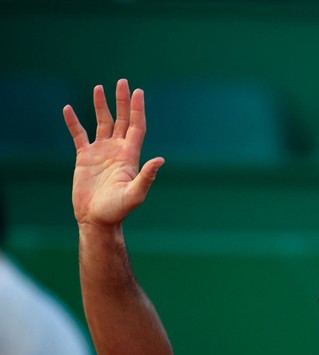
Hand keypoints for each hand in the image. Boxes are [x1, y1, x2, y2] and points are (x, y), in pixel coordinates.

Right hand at [64, 78, 163, 226]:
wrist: (96, 219)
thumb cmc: (118, 210)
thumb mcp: (135, 194)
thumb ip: (147, 176)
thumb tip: (161, 159)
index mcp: (130, 156)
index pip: (137, 126)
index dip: (138, 109)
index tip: (139, 92)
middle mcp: (117, 150)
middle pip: (122, 120)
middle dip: (122, 101)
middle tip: (122, 82)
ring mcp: (101, 152)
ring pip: (102, 123)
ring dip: (101, 106)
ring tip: (99, 87)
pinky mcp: (85, 158)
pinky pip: (79, 135)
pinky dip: (74, 122)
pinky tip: (68, 108)